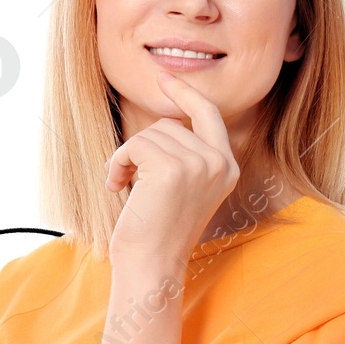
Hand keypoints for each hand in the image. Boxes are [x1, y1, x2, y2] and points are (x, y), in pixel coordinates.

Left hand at [104, 71, 239, 263]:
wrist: (152, 265)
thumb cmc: (158, 231)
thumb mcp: (182, 187)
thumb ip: (184, 154)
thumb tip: (166, 117)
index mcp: (227, 168)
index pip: (209, 115)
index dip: (186, 93)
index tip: (164, 78)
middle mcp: (219, 163)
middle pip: (169, 125)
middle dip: (141, 147)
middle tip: (127, 178)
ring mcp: (199, 164)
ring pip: (150, 134)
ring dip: (127, 158)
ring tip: (123, 186)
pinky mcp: (172, 168)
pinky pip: (134, 144)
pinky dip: (118, 162)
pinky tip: (117, 187)